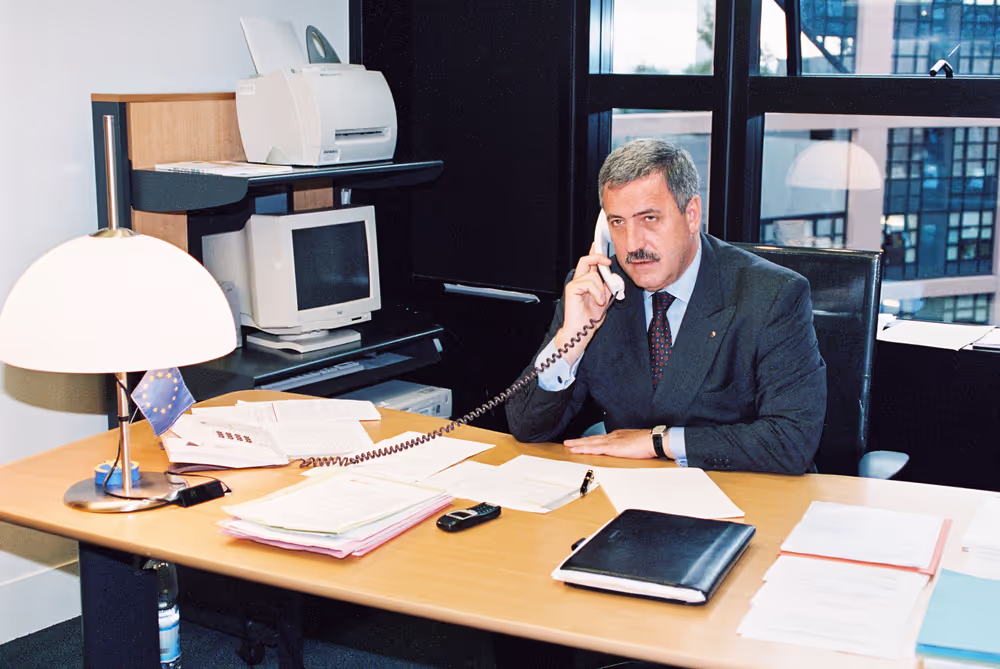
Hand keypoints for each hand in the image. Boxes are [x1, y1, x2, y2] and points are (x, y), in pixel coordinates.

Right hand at [556, 246, 613, 366]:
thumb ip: (608, 287)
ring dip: (601, 288)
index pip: (589, 263)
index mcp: (586, 282)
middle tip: (607, 261)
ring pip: (592, 275)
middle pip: (586, 260)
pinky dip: (597, 292)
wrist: (581, 330)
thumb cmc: (590, 317)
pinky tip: (597, 301)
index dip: (594, 252)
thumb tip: (613, 277)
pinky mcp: (572, 288)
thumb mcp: (605, 299)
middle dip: (598, 257)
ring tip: (601, 300)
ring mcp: (574, 284)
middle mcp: (579, 281)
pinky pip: (589, 283)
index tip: (598, 244)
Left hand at [564, 429, 665, 459]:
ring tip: (568, 445)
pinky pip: (594, 448)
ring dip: (578, 444)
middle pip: (592, 439)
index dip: (590, 441)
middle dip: (580, 441)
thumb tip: (625, 452)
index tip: (583, 442)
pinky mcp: (611, 447)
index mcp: (618, 436)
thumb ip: (628, 448)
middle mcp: (612, 436)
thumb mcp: (635, 445)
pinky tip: (577, 450)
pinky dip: (584, 448)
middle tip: (568, 442)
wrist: (653, 440)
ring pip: (590, 442)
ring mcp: (611, 441)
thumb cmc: (648, 443)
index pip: (601, 439)